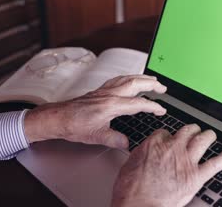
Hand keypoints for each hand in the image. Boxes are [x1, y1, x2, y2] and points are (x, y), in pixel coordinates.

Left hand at [24, 75, 166, 147]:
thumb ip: (115, 140)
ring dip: (142, 77)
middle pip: (136, 83)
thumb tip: (128, 143)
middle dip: (152, 84)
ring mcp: (104, 90)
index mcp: (112, 105)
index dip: (153, 106)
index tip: (161, 110)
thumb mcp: (97, 137)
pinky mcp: (99, 90)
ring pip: (127, 78)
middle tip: (163, 87)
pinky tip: (130, 79)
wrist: (58, 118)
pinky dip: (128, 77)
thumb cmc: (74, 126)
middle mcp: (109, 94)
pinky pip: (118, 79)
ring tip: (152, 79)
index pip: (138, 104)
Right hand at [112, 124, 221, 206]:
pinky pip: (216, 163)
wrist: (140, 205)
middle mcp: (173, 147)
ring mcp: (187, 160)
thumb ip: (143, 154)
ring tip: (211, 135)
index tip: (170, 141)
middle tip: (194, 132)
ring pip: (203, 140)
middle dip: (191, 131)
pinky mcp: (197, 176)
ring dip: (208, 136)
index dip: (169, 138)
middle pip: (187, 131)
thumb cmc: (131, 189)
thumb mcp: (130, 163)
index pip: (167, 133)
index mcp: (156, 142)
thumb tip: (146, 153)